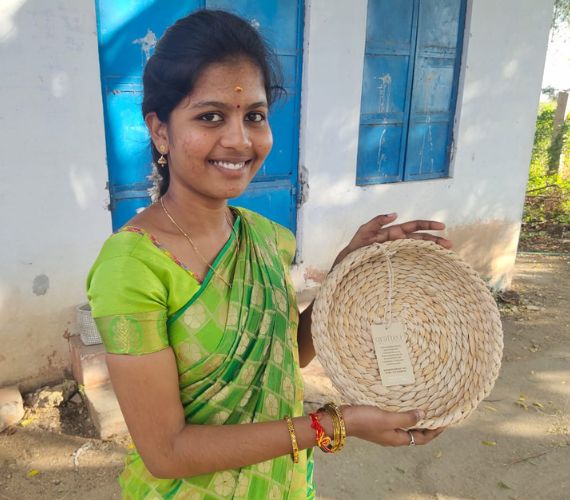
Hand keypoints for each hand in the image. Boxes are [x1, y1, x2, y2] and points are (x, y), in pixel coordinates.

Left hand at [332, 213, 451, 267]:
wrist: (348, 265)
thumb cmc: (355, 248)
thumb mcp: (363, 232)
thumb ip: (376, 222)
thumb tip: (395, 214)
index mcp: (393, 233)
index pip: (413, 227)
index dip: (427, 226)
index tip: (442, 227)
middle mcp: (398, 243)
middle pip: (419, 239)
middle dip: (434, 240)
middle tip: (449, 245)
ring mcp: (397, 255)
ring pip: (418, 251)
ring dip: (431, 251)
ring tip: (445, 255)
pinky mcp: (396, 265)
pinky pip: (411, 263)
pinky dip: (422, 264)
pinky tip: (432, 267)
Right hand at [343, 405, 444, 446]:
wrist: (342, 420)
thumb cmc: (365, 420)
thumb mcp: (387, 419)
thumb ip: (406, 418)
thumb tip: (424, 414)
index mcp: (397, 438)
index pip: (422, 438)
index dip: (435, 432)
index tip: (445, 422)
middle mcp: (392, 436)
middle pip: (415, 433)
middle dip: (427, 425)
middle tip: (437, 413)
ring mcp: (384, 429)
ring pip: (406, 426)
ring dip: (415, 419)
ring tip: (423, 407)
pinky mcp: (377, 422)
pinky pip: (396, 419)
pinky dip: (404, 414)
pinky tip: (403, 404)